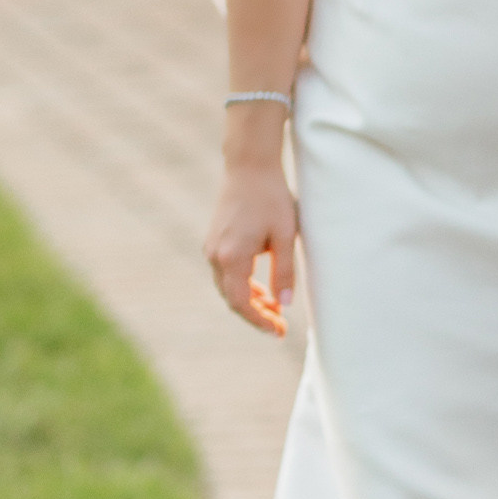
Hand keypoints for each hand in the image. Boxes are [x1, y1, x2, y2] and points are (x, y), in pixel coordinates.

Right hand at [206, 159, 298, 335]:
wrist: (250, 167)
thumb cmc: (272, 199)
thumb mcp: (285, 236)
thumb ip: (285, 272)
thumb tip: (286, 304)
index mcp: (232, 257)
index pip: (242, 303)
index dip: (259, 321)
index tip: (278, 331)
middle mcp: (215, 256)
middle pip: (232, 299)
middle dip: (256, 315)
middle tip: (280, 326)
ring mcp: (212, 248)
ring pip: (228, 287)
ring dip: (250, 301)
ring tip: (276, 309)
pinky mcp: (214, 241)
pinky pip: (226, 274)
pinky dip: (243, 285)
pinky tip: (263, 289)